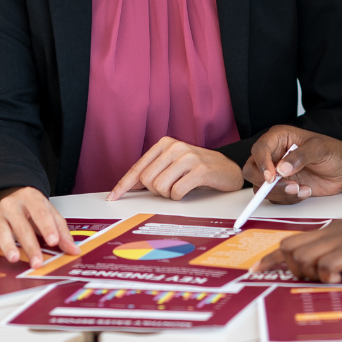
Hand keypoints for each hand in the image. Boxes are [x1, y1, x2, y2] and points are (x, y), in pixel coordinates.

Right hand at [0, 186, 78, 267]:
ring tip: (14, 258)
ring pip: (2, 230)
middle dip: (30, 245)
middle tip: (37, 261)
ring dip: (8, 246)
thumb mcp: (50, 212)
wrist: (13, 194)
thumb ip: (61, 231)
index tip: (53, 242)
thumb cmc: (33, 205)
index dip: (47, 228)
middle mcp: (13, 205)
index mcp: (31, 198)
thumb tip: (73, 249)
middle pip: (22, 226)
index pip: (41, 213)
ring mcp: (0, 215)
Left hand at [107, 137, 244, 200]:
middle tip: (171, 187)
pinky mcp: (199, 170)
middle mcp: (175, 147)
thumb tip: (128, 186)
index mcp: (165, 143)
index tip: (113, 196)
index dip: (124, 185)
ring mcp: (188, 157)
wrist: (229, 169)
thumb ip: (153, 171)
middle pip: (147, 181)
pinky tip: (188, 190)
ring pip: (160, 187)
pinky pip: (177, 192)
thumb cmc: (198, 168)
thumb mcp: (173, 164)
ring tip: (181, 187)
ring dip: (168, 194)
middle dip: (156, 191)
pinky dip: (179, 197)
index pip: (138, 168)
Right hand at [243, 126, 341, 203]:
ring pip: (261, 187)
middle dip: (266, 182)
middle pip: (252, 170)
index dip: (262, 163)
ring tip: (302, 189)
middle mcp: (274, 154)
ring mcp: (276, 172)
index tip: (271, 177)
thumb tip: (282, 168)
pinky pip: (275, 197)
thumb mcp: (320, 149)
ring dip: (280, 192)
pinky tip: (305, 191)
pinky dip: (288, 198)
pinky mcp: (282, 187)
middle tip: (288, 186)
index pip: (260, 148)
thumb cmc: (334, 153)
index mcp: (279, 137)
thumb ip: (301, 156)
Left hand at [256, 219, 341, 282]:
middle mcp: (332, 231)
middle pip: (290, 247)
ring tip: (327, 278)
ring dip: (308, 273)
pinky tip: (338, 278)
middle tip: (309, 278)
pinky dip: (326, 276)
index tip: (259, 269)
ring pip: (302, 255)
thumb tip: (321, 269)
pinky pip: (325, 264)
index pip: (292, 239)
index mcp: (332, 228)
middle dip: (290, 267)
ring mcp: (341, 240)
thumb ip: (338, 250)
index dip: (272, 257)